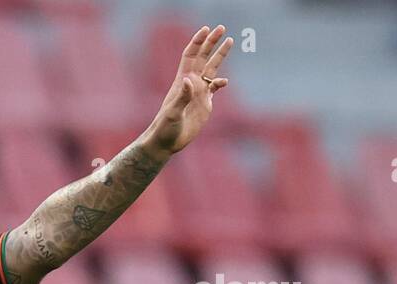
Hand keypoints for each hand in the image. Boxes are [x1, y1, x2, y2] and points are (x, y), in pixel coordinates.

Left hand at [146, 24, 232, 154]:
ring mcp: (198, 92)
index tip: (206, 29)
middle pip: (203, 57)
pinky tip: (224, 82)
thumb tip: (189, 79)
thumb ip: (182, 96)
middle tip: (222, 27)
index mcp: (182, 81)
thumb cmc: (165, 128)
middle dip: (212, 41)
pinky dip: (220, 82)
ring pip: (211, 69)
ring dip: (220, 55)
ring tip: (230, 40)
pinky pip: (214, 87)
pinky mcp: (205, 103)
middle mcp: (191, 83)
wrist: (167, 142)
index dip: (198, 42)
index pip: (190, 56)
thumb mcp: (173, 113)